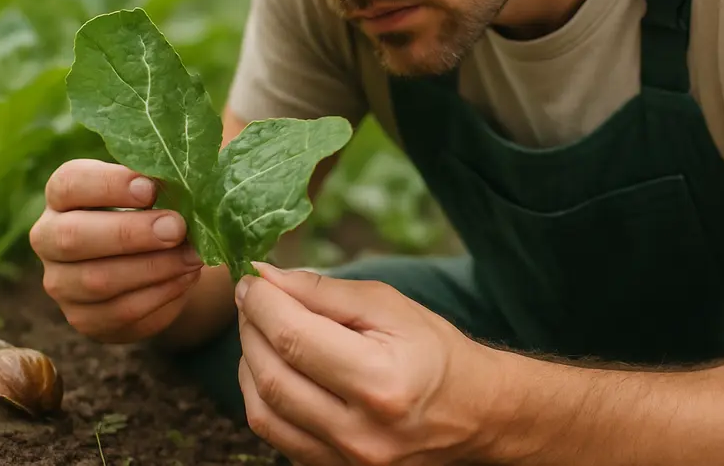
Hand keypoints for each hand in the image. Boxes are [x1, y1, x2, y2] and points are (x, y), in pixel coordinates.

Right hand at [29, 159, 202, 342]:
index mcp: (62, 196)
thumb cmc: (148, 214)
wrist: (148, 267)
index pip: (69, 184)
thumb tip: (188, 187)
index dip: (109, 185)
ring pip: (98, 280)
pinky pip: (121, 311)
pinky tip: (185, 278)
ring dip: (153, 268)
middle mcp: (49, 238)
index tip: (150, 188)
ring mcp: (61, 283)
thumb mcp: (151, 194)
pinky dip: (160, 294)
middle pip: (73, 236)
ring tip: (192, 256)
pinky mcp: (84, 318)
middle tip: (176, 227)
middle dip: (131, 233)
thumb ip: (160, 187)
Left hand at [235, 263, 498, 465]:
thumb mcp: (390, 305)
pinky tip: (274, 366)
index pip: (293, 337)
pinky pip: (275, 435)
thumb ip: (324, 292)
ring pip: (262, 410)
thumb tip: (267, 277)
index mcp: (379, 381)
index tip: (252, 279)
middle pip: (270, 375)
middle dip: (250, 328)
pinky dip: (262, 395)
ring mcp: (345, 462)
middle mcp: (359, 432)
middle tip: (252, 298)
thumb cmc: (434, 351)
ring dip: (249, 362)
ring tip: (261, 330)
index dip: (261, 303)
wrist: (474, 413)